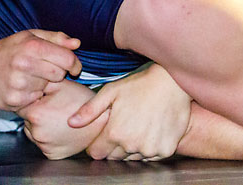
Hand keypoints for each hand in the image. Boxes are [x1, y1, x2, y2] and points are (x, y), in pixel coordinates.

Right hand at [0, 30, 81, 110]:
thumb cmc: (11, 49)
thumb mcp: (31, 36)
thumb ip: (56, 38)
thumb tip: (77, 43)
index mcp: (32, 46)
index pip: (67, 59)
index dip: (74, 64)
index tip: (72, 67)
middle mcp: (24, 64)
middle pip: (59, 75)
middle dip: (56, 73)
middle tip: (44, 69)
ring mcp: (19, 84)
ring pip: (48, 88)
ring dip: (43, 84)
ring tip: (30, 76)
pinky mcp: (14, 100)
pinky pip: (36, 99)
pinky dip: (33, 94)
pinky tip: (23, 86)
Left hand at [19, 80, 106, 159]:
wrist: (100, 120)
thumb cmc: (80, 100)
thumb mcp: (58, 84)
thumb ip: (38, 83)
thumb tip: (25, 82)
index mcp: (35, 114)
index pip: (21, 106)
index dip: (32, 100)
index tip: (43, 99)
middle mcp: (37, 133)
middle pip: (27, 120)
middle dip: (36, 113)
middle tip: (54, 108)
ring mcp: (44, 146)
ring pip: (33, 132)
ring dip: (41, 126)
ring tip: (58, 119)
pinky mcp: (51, 154)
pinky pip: (43, 143)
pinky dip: (49, 137)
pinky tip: (60, 129)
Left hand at [68, 63, 191, 160]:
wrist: (171, 84)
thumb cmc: (139, 85)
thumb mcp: (110, 92)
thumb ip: (89, 111)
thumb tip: (71, 123)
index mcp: (115, 133)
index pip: (97, 153)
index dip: (97, 144)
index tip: (103, 134)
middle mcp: (132, 145)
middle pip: (115, 157)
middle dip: (114, 145)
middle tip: (123, 126)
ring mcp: (150, 150)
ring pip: (133, 157)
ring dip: (132, 147)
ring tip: (137, 126)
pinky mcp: (165, 150)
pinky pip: (151, 156)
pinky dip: (149, 147)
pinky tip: (150, 130)